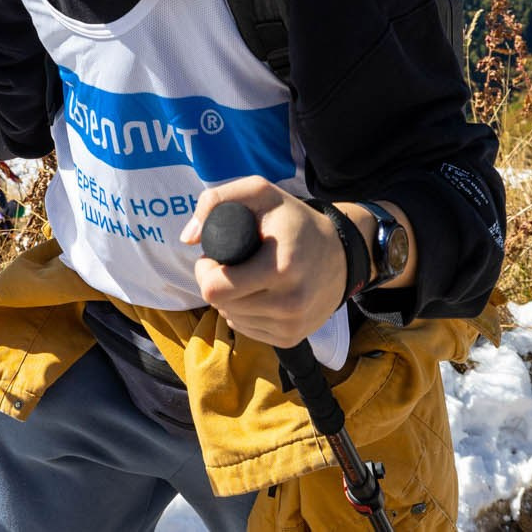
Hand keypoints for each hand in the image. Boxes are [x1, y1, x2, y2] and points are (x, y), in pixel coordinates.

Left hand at [182, 177, 346, 347]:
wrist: (342, 255)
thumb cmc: (295, 221)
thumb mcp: (261, 193)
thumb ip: (217, 201)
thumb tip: (188, 239)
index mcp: (280, 268)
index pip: (215, 287)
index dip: (205, 270)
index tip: (215, 256)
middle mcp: (289, 304)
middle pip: (220, 304)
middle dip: (216, 282)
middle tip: (231, 264)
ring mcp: (292, 325)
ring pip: (232, 319)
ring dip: (230, 299)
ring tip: (246, 277)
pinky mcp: (291, 339)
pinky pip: (247, 330)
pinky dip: (244, 313)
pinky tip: (257, 294)